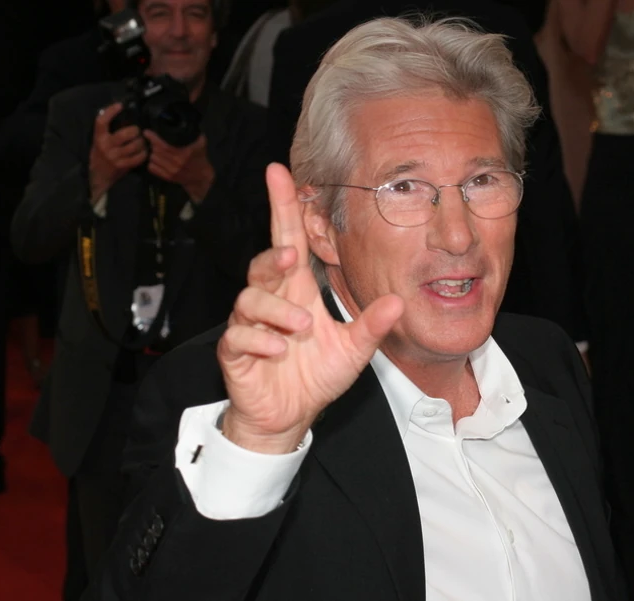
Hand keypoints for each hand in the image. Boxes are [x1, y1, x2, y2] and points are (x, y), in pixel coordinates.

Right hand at [89, 103, 147, 202]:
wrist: (99, 175)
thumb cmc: (100, 154)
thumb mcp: (99, 141)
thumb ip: (107, 131)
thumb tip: (121, 115)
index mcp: (98, 137)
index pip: (101, 121)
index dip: (110, 112)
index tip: (120, 105)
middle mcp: (105, 146)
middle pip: (125, 134)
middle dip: (135, 130)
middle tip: (137, 131)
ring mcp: (114, 157)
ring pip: (134, 145)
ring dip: (141, 142)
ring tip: (142, 142)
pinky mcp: (123, 166)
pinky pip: (138, 157)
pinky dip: (143, 153)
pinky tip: (143, 152)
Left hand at [143, 131, 214, 201]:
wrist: (202, 177)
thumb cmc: (200, 158)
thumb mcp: (201, 143)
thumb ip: (194, 133)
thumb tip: (186, 122)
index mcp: (184, 154)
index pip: (164, 145)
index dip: (153, 138)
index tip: (147, 132)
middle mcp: (177, 163)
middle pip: (156, 151)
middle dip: (152, 144)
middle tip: (151, 139)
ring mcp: (171, 172)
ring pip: (153, 159)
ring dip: (152, 153)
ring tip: (154, 149)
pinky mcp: (167, 178)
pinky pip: (152, 168)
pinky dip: (152, 162)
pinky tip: (156, 159)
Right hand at [218, 163, 404, 454]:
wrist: (289, 417)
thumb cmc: (316, 376)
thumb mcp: (352, 351)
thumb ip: (371, 326)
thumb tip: (398, 302)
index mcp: (298, 291)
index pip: (289, 240)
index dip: (283, 206)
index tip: (279, 172)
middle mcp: (273, 301)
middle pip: (263, 261)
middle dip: (273, 253)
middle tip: (290, 256)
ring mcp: (250, 325)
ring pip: (250, 298)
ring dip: (276, 309)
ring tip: (302, 326)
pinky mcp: (235, 352)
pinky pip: (238, 336)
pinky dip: (258, 339)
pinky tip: (278, 349)